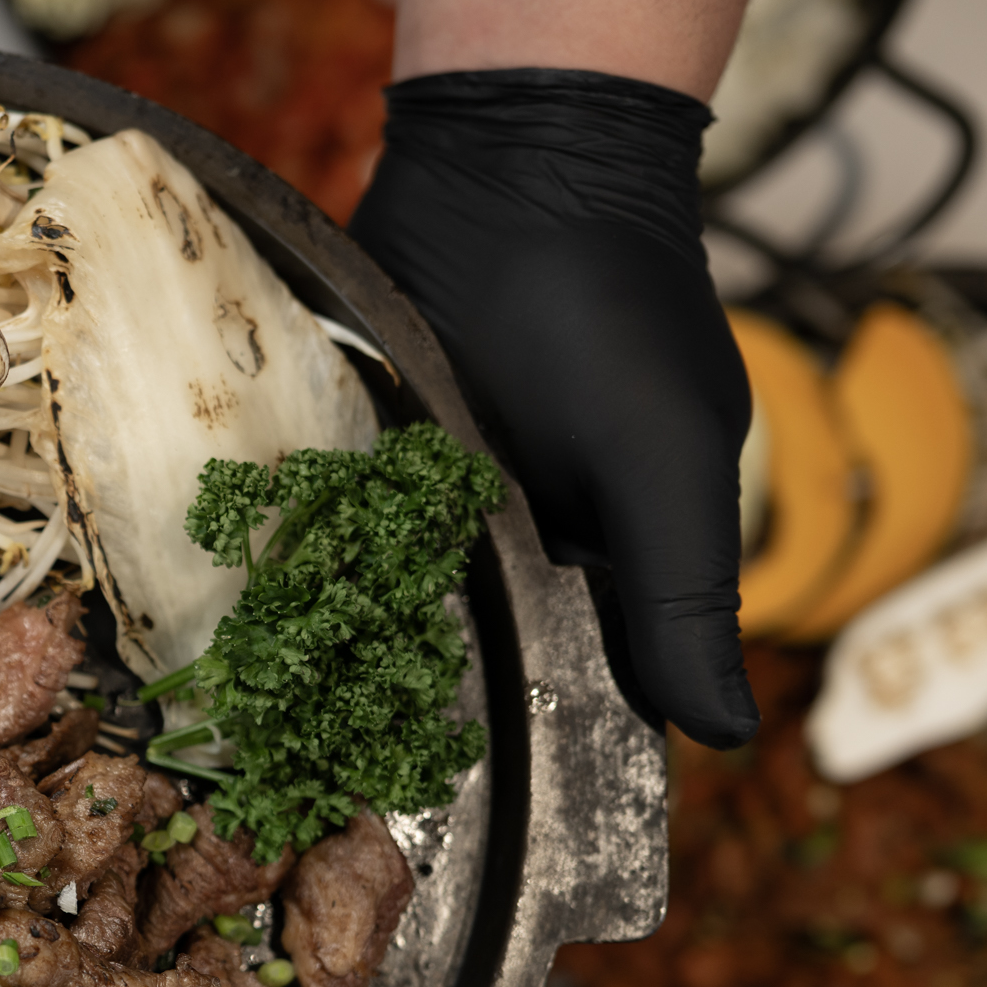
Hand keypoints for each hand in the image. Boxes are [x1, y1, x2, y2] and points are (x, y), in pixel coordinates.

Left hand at [348, 70, 759, 749]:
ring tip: (289, 712)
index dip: (529, 747)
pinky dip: (298, 568)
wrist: (509, 173)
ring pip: (380, 607)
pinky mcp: (360, 459)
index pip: (572, 685)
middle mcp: (519, 542)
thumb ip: (682, 600)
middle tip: (352, 759)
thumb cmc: (613, 320)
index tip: (464, 813)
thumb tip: (730, 736)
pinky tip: (256, 618)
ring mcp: (430, 502)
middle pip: (463, 659)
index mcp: (609, 562)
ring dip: (342, 645)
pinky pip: (320, 536)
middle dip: (412, 705)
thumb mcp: (667, 469)